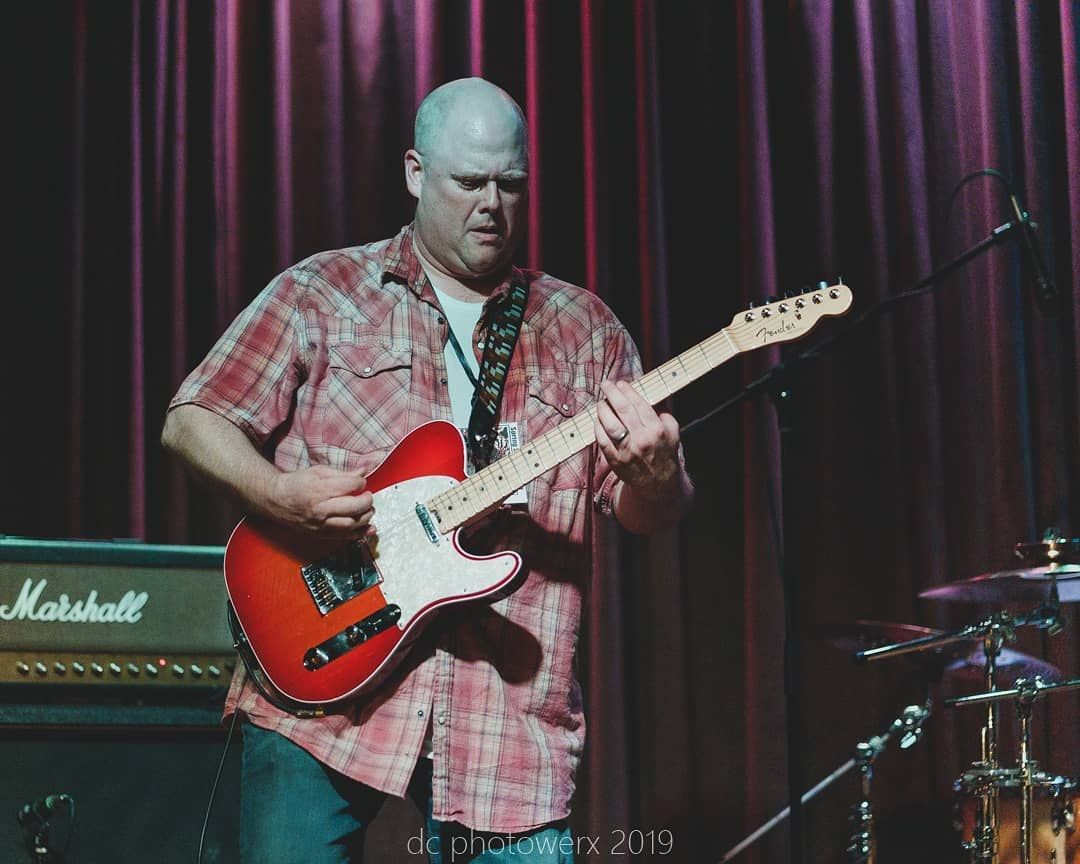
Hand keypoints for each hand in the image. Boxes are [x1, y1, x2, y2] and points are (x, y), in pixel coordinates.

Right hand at [267, 465, 374, 538]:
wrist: (276, 500)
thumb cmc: (296, 484)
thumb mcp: (318, 471)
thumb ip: (342, 473)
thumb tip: (362, 472)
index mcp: (320, 489)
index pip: (350, 486)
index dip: (361, 483)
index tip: (361, 483)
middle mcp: (320, 509)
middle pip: (354, 507)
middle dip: (367, 501)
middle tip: (367, 497)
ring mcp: (320, 524)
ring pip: (351, 524)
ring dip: (366, 517)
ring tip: (367, 510)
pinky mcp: (320, 534)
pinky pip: (344, 537)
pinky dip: (359, 534)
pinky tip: (368, 528)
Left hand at [594, 380, 681, 501]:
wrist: (658, 485)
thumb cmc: (664, 455)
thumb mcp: (673, 433)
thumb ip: (663, 416)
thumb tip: (647, 400)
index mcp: (657, 430)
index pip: (639, 404)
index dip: (627, 391)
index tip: (620, 384)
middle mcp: (642, 439)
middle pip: (623, 410)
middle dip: (612, 394)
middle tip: (606, 385)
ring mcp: (628, 451)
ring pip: (610, 424)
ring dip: (602, 410)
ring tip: (601, 402)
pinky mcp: (615, 461)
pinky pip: (602, 440)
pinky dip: (597, 428)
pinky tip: (597, 420)